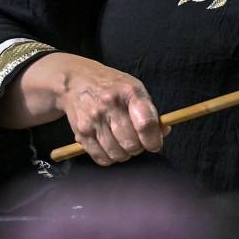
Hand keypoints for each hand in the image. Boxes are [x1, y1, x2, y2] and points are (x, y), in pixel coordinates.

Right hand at [3, 52, 166, 165]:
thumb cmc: (111, 86)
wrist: (76, 81)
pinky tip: (109, 146)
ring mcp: (94, 119)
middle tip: (136, 141)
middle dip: (138, 148)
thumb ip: (150, 111)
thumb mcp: (134, 89)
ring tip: (122, 142)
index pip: (146, 123)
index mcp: (129, 92)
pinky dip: (109, 157)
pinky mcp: (81, 132)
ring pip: (117, 153)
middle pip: (132, 143)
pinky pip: (101, 158)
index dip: (153, 140)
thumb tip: (163, 132)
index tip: (154, 144)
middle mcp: (110, 104)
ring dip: (124, 154)